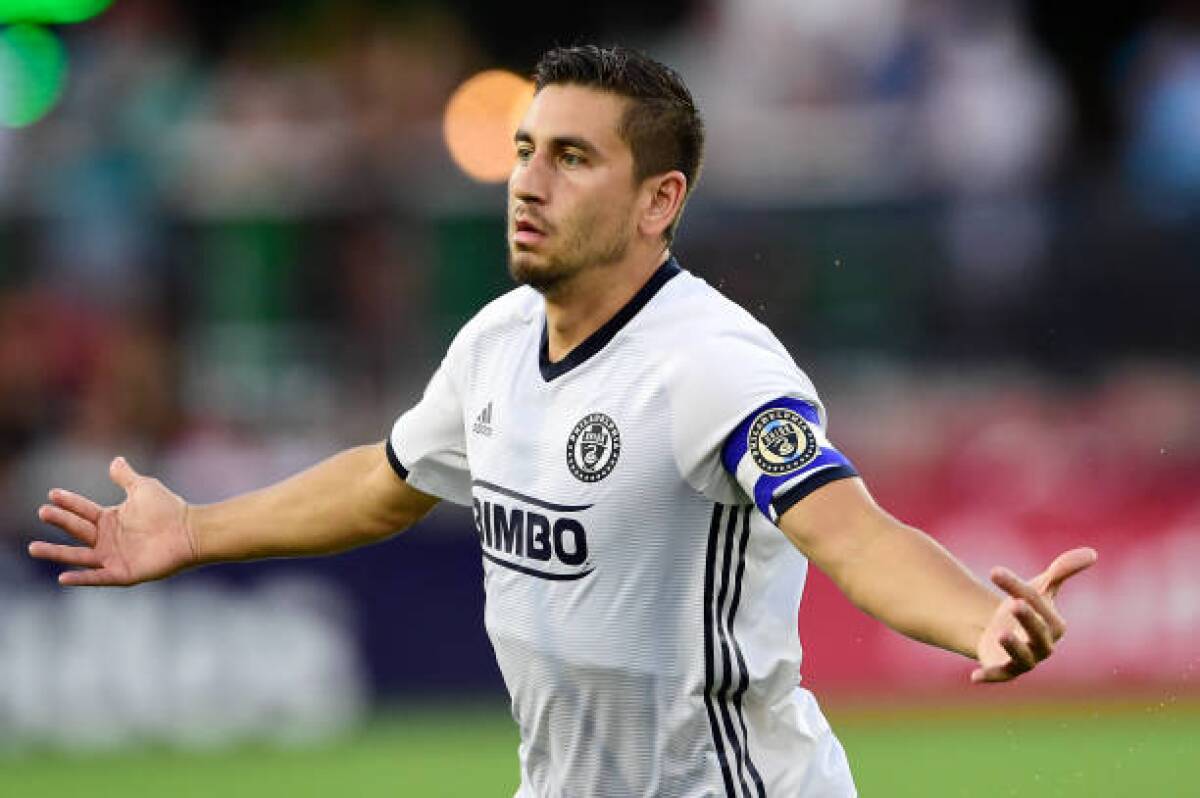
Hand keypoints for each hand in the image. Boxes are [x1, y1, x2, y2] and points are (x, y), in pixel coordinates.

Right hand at [28, 457, 197, 586]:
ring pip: (79, 556)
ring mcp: (113, 557)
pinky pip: (97, 577)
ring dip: (57, 553)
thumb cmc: (169, 509)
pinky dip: (81, 578)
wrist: (191, 531)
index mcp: (111, 519)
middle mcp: (108, 539)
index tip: (52, 494)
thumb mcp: (143, 489)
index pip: (83, 510)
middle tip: (42, 511)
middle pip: (77, 530)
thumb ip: (126, 477)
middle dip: (60, 521)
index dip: (69, 502)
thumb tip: (115, 460)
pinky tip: (62, 577)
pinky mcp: (122, 573)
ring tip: (33, 548)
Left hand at [972, 547, 1097, 683]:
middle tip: (1014, 603)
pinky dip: (988, 676)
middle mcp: (1044, 646)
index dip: (1016, 587)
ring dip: (1014, 646)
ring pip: (1022, 657)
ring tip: (1000, 634)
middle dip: (1028, 618)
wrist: (1001, 629)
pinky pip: (999, 675)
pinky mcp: (1004, 671)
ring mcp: (1025, 661)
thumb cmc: (1027, 608)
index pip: (1037, 603)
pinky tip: (974, 677)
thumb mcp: (1042, 587)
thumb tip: (1093, 552)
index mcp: (1055, 625)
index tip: (994, 571)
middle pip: (1037, 632)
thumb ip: (1063, 570)